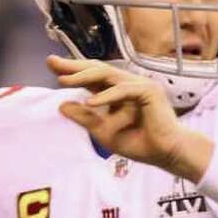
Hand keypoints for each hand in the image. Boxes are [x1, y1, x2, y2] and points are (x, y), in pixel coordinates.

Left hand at [49, 54, 211, 179]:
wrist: (166, 154)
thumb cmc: (139, 143)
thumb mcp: (103, 131)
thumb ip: (84, 118)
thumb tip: (61, 106)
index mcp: (117, 92)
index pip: (92, 77)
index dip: (72, 70)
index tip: (51, 66)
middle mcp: (128, 84)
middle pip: (97, 69)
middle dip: (74, 65)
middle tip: (52, 63)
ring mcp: (140, 85)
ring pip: (108, 75)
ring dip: (84, 77)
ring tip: (64, 81)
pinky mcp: (149, 91)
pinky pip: (123, 91)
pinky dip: (106, 96)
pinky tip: (90, 102)